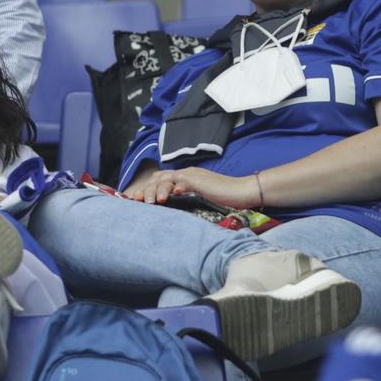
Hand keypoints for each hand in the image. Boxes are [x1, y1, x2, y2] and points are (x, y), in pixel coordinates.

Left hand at [122, 166, 260, 209]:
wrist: (244, 192)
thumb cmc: (226, 199)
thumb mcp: (201, 200)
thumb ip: (187, 200)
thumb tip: (173, 207)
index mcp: (186, 178)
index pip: (161, 180)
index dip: (148, 189)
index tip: (137, 201)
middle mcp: (187, 173)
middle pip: (159, 177)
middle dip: (146, 189)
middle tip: (136, 201)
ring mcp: (193, 175)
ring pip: (166, 178)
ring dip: (155, 190)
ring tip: (150, 202)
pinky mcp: (199, 180)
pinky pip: (181, 181)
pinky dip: (172, 187)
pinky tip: (167, 197)